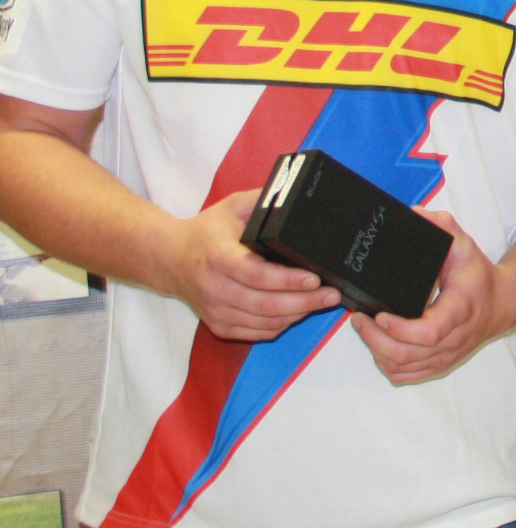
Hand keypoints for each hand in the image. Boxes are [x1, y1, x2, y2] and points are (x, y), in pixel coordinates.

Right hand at [162, 189, 339, 340]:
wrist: (170, 260)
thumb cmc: (207, 231)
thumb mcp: (232, 207)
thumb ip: (262, 201)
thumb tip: (294, 195)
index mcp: (218, 257)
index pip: (257, 275)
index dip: (288, 280)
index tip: (315, 278)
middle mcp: (215, 288)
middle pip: (266, 304)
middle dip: (304, 302)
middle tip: (332, 294)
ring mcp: (216, 311)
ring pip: (264, 322)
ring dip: (297, 315)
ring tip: (323, 302)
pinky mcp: (219, 325)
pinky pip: (256, 332)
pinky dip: (281, 325)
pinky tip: (299, 312)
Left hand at [350, 211, 511, 384]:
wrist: (502, 303)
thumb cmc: (478, 275)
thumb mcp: (464, 244)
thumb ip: (442, 225)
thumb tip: (415, 214)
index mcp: (459, 310)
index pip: (428, 332)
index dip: (399, 329)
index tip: (379, 314)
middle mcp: (453, 338)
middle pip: (407, 354)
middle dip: (375, 339)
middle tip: (360, 319)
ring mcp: (446, 355)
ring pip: (403, 368)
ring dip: (377, 351)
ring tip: (365, 328)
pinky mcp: (440, 365)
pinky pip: (407, 375)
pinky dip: (387, 364)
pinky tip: (379, 346)